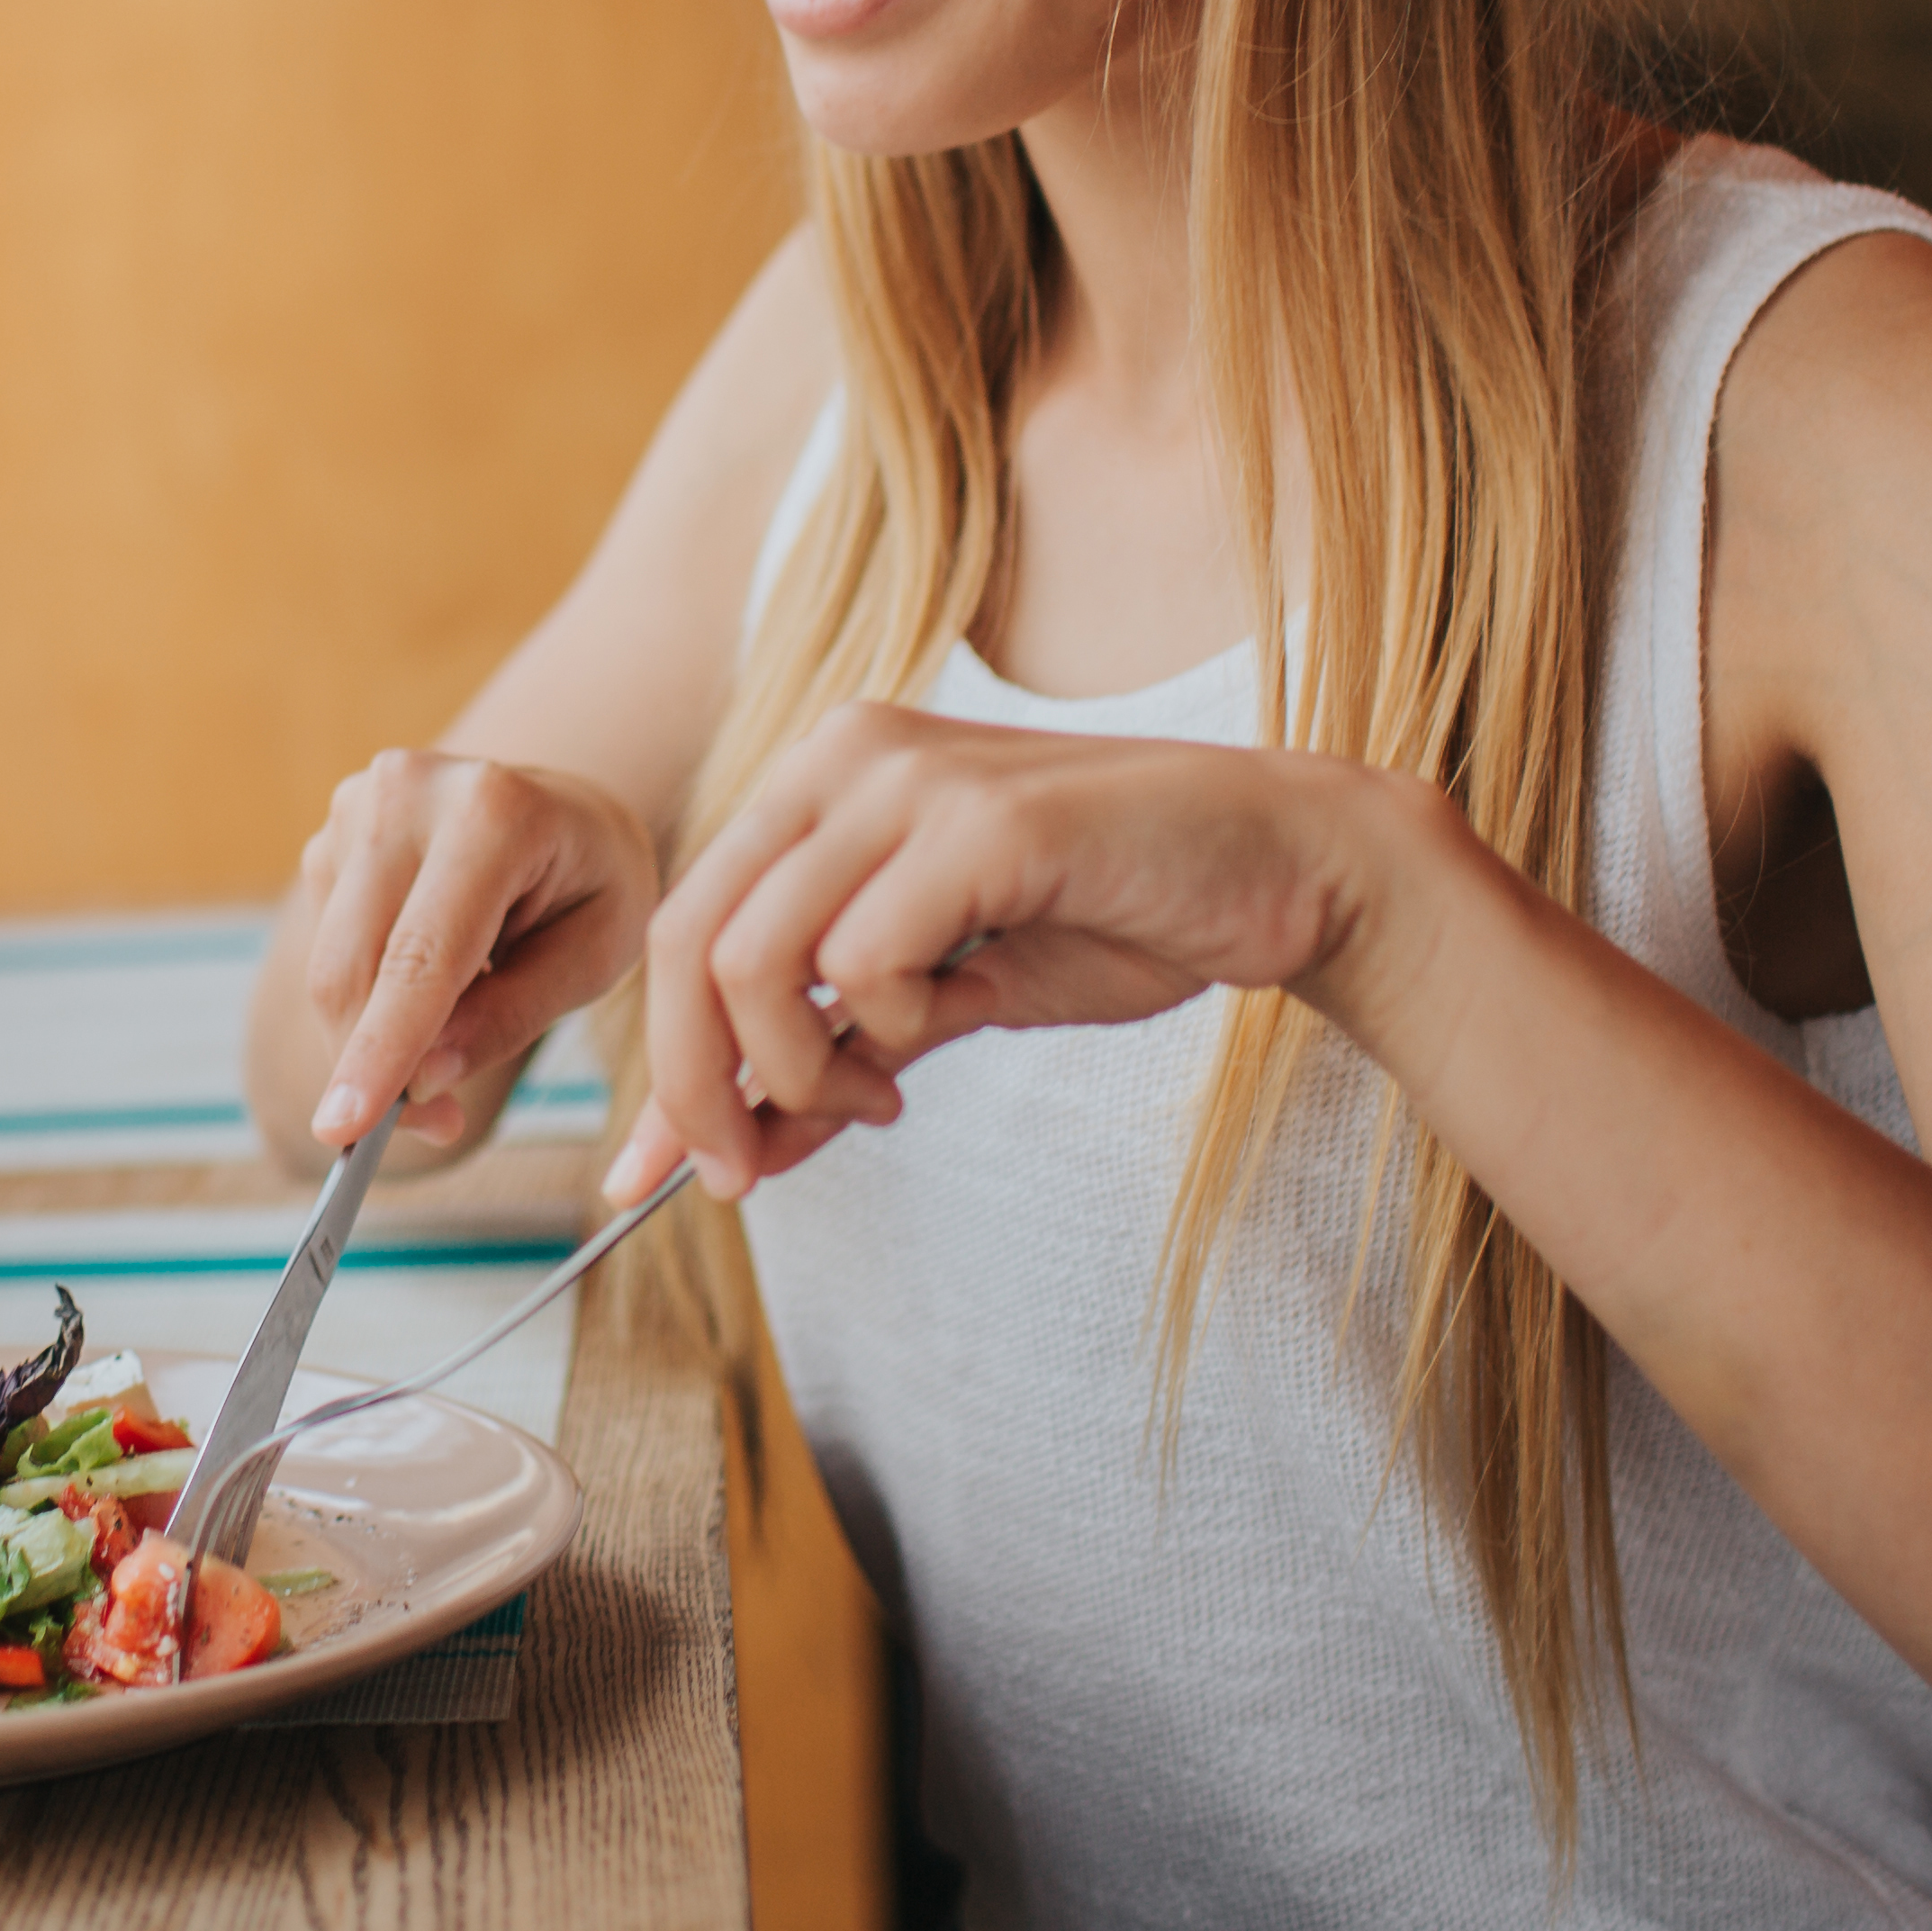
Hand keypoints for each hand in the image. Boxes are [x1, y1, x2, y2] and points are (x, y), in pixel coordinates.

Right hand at [294, 754, 660, 1149]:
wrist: (567, 808)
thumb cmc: (595, 883)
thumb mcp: (594, 958)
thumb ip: (511, 1018)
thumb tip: (421, 1080)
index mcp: (493, 812)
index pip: (420, 956)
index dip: (380, 1050)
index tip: (344, 1130)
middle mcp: (409, 792)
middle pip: (353, 966)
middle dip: (373, 1066)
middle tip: (434, 1123)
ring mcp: (359, 805)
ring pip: (330, 966)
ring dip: (371, 1038)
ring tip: (450, 1045)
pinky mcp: (331, 834)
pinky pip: (328, 948)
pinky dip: (367, 998)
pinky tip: (428, 984)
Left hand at [607, 702, 1387, 1200]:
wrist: (1281, 867)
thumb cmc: (1113, 919)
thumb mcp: (942, 1000)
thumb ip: (833, 1055)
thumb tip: (731, 1151)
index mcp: (822, 779)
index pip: (688, 924)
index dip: (660, 1062)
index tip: (651, 1176)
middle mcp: (844, 755)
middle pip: (690, 940)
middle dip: (695, 1086)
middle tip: (741, 1173)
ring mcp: (908, 779)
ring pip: (754, 956)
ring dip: (799, 1069)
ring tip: (879, 1095)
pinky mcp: (978, 823)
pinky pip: (861, 959)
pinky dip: (886, 1027)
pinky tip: (944, 1029)